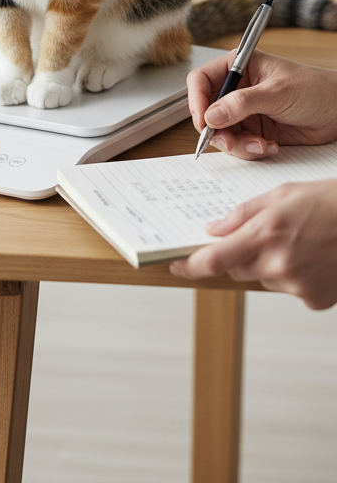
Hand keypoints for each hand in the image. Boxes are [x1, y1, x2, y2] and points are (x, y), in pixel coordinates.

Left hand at [170, 180, 336, 308]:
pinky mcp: (315, 300)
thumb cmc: (328, 201)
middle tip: (262, 235)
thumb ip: (241, 215)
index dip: (188, 266)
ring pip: (263, 278)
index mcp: (265, 234)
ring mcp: (299, 286)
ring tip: (296, 241)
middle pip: (237, 269)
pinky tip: (311, 256)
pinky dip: (293, 275)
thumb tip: (213, 230)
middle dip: (239, 254)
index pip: (213, 260)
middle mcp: (279, 264)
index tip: (175, 265)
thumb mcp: (279, 195)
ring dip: (269, 264)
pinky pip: (289, 288)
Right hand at [187, 50, 336, 159]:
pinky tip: (270, 146)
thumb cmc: (316, 90)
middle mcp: (236, 89)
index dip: (196, 100)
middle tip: (230, 143)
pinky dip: (250, 150)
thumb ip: (242, 103)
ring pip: (221, 131)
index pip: (201, 80)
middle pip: (206, 110)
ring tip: (261, 145)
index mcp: (238, 67)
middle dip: (217, 130)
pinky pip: (238, 144)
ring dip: (238, 144)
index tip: (204, 121)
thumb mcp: (277, 93)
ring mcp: (243, 111)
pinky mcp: (253, 130)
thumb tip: (211, 115)